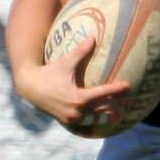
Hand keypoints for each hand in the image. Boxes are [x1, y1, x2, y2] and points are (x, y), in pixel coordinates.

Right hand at [13, 35, 130, 131]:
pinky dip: (93, 120)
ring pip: (94, 118)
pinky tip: (100, 120)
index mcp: (79, 98)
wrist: (30, 88)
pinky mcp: (67, 122)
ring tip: (118, 115)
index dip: (116, 90)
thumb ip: (81, 51)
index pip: (103, 94)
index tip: (128, 86)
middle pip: (103, 109)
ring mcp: (72, 118)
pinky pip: (84, 122)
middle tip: (129, 100)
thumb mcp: (66, 62)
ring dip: (106, 116)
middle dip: (116, 105)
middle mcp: (77, 111)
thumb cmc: (49, 73)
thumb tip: (93, 37)